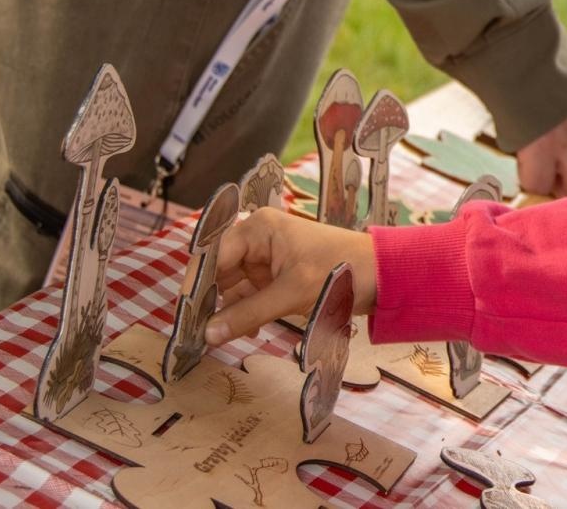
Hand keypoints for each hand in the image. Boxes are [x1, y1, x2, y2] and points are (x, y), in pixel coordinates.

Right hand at [206, 207, 374, 345]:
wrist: (382, 274)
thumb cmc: (340, 270)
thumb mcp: (291, 293)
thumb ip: (248, 313)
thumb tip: (207, 334)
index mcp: (258, 228)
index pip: (212, 254)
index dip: (195, 285)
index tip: (183, 315)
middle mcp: (258, 239)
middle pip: (220, 272)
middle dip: (209, 301)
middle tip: (195, 334)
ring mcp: (268, 259)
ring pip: (234, 287)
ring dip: (228, 311)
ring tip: (214, 339)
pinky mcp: (279, 277)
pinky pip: (252, 295)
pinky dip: (247, 313)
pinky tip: (244, 334)